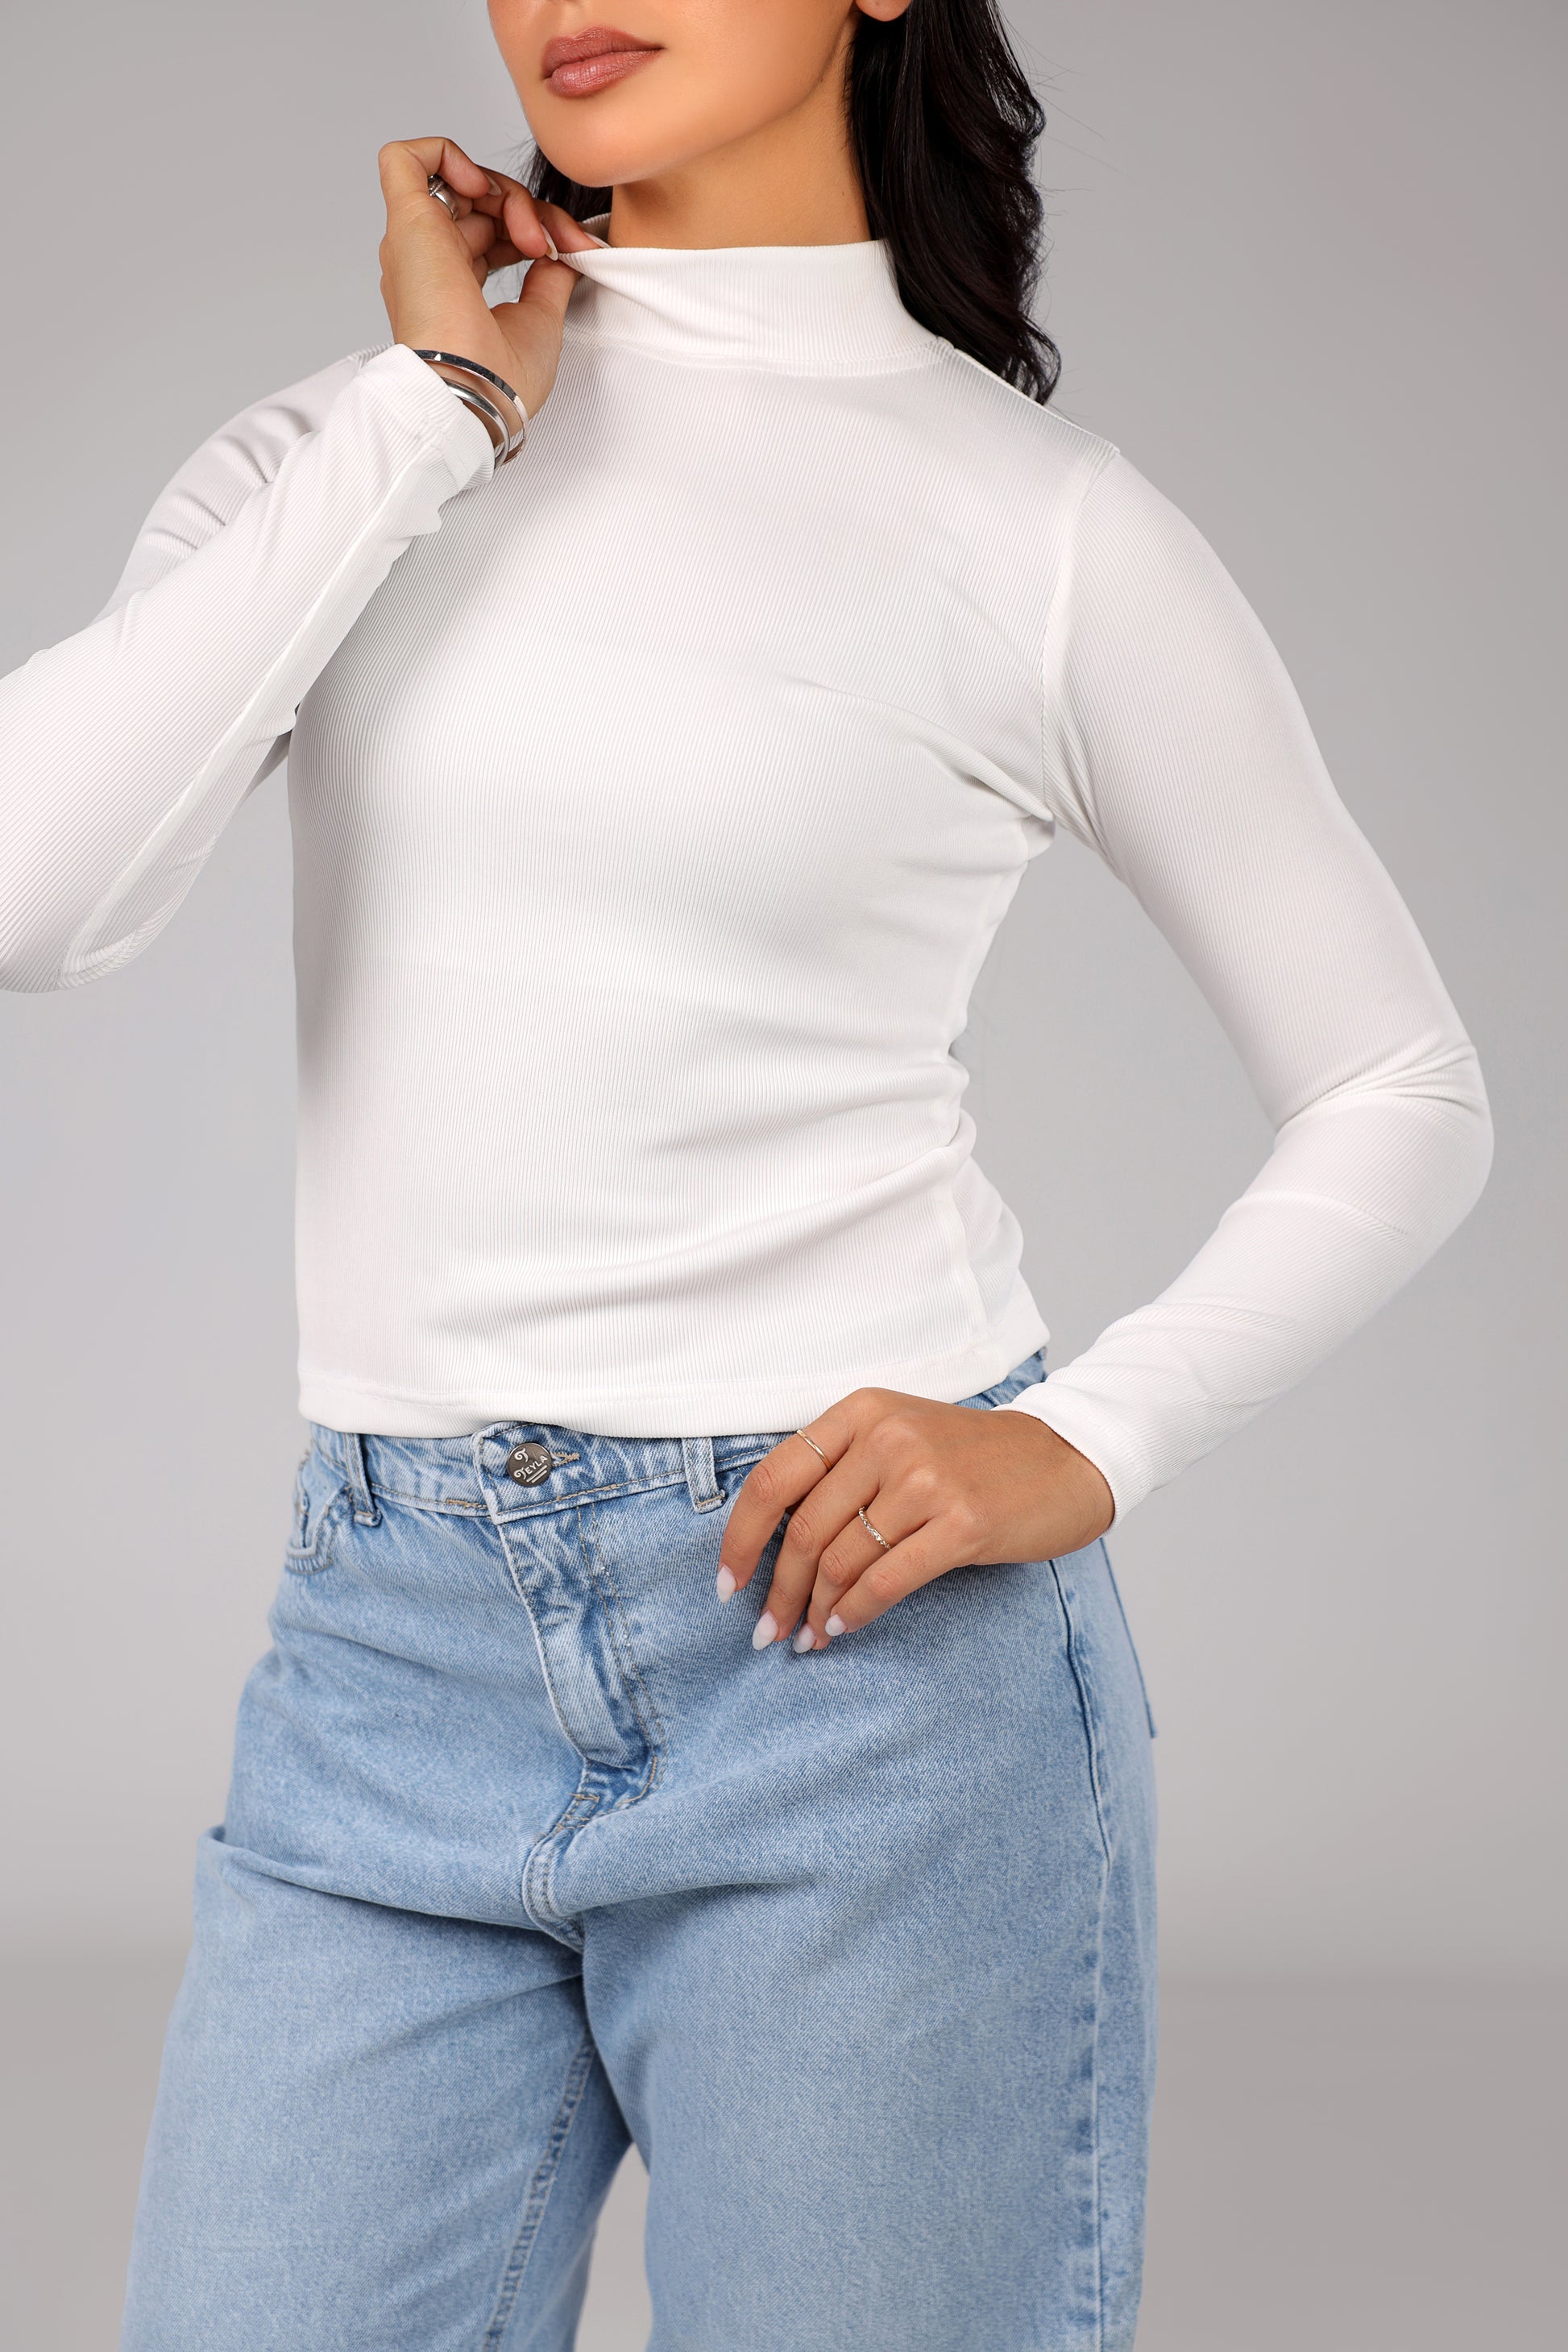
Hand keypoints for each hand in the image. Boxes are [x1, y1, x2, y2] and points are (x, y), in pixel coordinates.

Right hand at [376, 136, 600, 423]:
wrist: (475, 394)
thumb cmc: (501, 380)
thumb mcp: (541, 319)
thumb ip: (549, 278)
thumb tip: (562, 249)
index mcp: (454, 288)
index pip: (491, 232)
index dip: (534, 229)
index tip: (571, 252)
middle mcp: (429, 262)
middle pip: (479, 203)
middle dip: (528, 210)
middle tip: (557, 243)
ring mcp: (415, 243)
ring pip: (458, 181)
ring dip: (506, 193)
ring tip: (531, 235)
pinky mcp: (406, 223)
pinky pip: (406, 159)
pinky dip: (448, 155)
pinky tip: (480, 184)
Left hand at [717, 1389, 1116, 1650]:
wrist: (1067, 1457)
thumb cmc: (973, 1458)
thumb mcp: (900, 1434)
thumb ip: (841, 1468)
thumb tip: (771, 1543)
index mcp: (862, 1411)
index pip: (773, 1479)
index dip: (740, 1539)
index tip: (727, 1584)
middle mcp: (888, 1438)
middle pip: (805, 1530)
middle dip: (776, 1591)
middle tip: (766, 1632)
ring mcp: (926, 1479)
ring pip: (842, 1561)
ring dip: (814, 1611)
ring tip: (806, 1638)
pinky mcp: (962, 1523)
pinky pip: (886, 1581)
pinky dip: (854, 1613)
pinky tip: (842, 1630)